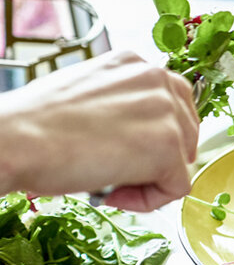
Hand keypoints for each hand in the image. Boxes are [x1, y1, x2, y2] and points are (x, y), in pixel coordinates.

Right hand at [0, 50, 198, 210]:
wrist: (14, 138)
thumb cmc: (36, 123)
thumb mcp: (88, 94)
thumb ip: (122, 103)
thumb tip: (137, 132)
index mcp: (137, 64)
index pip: (173, 103)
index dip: (154, 135)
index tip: (125, 151)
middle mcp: (157, 80)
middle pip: (186, 132)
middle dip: (156, 158)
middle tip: (116, 171)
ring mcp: (166, 112)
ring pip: (182, 160)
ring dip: (150, 179)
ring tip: (110, 182)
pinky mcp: (167, 147)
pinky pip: (177, 186)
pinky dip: (149, 200)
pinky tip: (114, 195)